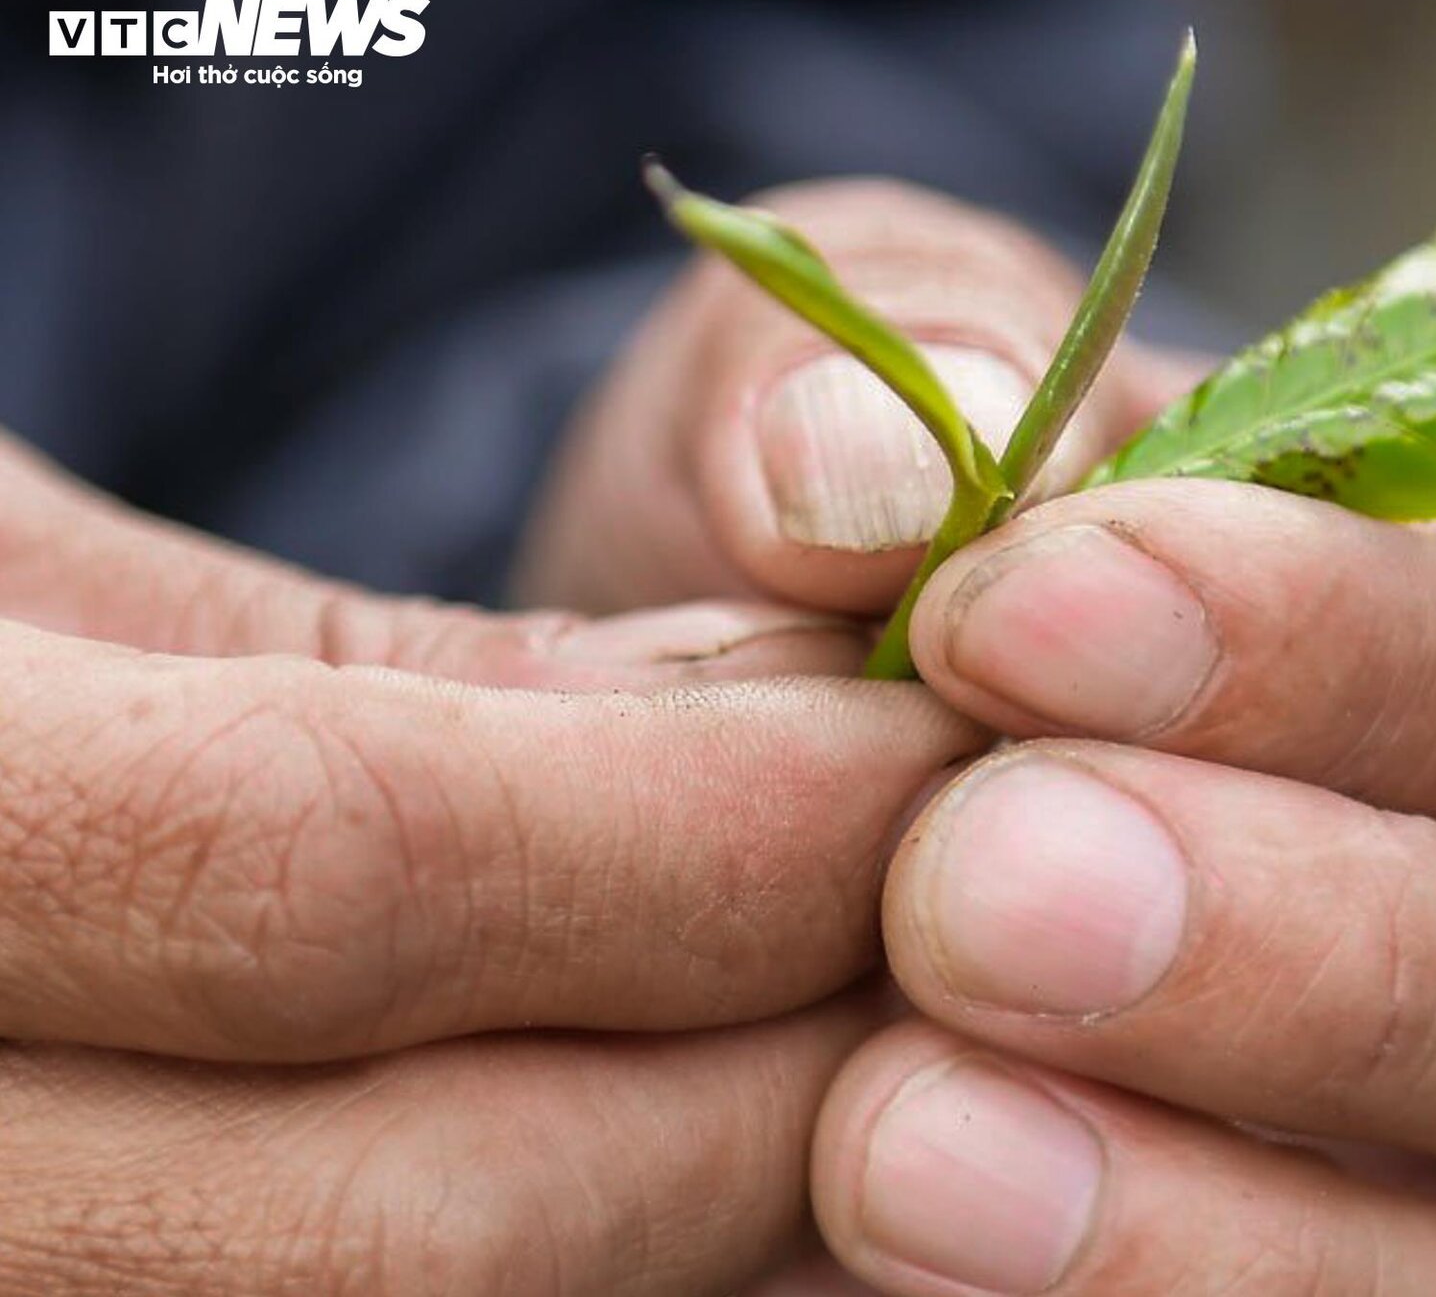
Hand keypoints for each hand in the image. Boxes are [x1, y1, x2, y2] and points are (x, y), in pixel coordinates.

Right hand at [0, 433, 982, 1293]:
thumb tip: (758, 725)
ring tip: (873, 1055)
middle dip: (769, 1074)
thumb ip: (364, 672)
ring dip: (711, 1228)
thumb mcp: (9, 573)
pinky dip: (587, 1295)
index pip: (330, 869)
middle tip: (977, 917)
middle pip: (408, 1224)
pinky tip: (702, 1173)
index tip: (926, 739)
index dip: (702, 818)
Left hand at [525, 179, 1435, 1292]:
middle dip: (1343, 958)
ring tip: (891, 1146)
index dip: (1336, 635)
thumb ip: (865, 399)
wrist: (749, 793)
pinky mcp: (1343, 1296)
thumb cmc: (850, 569)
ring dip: (1244, 1229)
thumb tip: (860, 465)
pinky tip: (881, 1258)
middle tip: (969, 906)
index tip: (1007, 619)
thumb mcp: (830, 425)